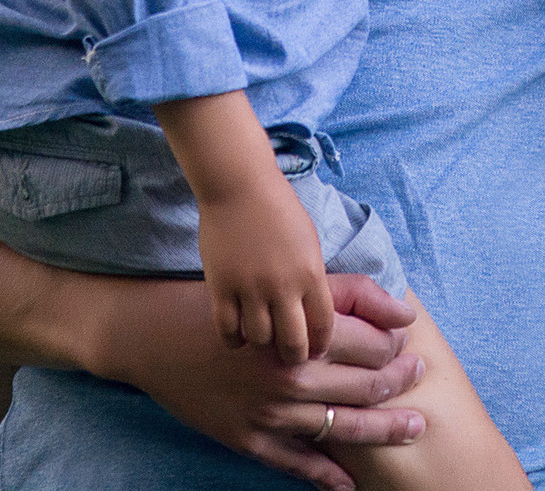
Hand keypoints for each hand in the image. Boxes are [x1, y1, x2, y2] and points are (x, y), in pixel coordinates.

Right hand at [88, 274, 427, 490]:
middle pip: (367, 387)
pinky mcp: (249, 440)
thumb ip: (349, 292)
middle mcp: (292, 379)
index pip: (374, 345)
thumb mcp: (283, 287)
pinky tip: (353, 482)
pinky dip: (330, 476)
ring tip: (414, 427)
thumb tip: (404, 311)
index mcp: (303, 337)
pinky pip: (300, 464)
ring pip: (344, 428)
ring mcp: (271, 415)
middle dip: (401, 384)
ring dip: (385, 430)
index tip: (409, 343)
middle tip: (421, 378)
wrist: (153, 337)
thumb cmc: (223, 303)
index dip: (398, 345)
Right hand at [200, 172, 339, 363]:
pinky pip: (228, 330)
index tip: (316, 351)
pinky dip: (235, 340)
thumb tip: (319, 312)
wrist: (240, 187)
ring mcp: (250, 288)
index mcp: (310, 274)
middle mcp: (282, 286)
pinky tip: (238, 339)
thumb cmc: (279, 210)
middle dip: (294, 357)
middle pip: (293, 343)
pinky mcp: (221, 287)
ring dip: (263, 347)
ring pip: (260, 340)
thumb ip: (313, 279)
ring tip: (263, 345)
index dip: (320, 345)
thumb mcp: (309, 243)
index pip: (323, 327)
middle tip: (289, 358)